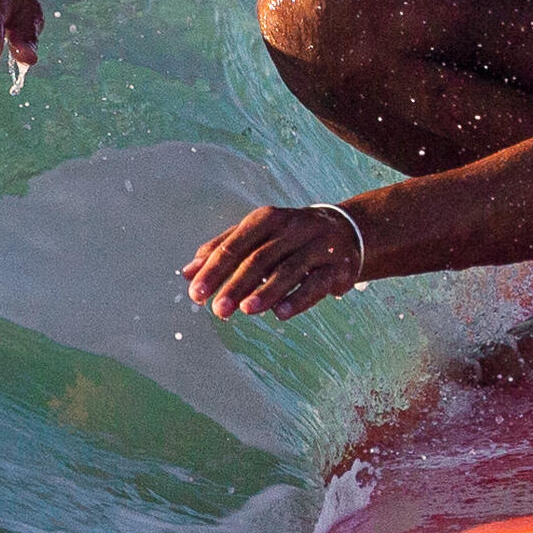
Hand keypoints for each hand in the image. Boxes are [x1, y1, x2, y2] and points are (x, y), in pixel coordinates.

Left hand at [184, 204, 363, 319]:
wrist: (346, 231)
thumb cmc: (289, 237)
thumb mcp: (257, 236)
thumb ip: (222, 250)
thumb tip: (186, 273)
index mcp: (268, 218)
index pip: (236, 243)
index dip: (214, 268)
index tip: (195, 293)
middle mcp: (294, 228)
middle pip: (260, 257)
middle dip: (236, 284)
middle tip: (216, 309)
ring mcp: (318, 246)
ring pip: (289, 269)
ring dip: (266, 291)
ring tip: (244, 310)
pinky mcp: (338, 267)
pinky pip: (317, 284)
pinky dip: (298, 299)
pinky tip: (280, 314)